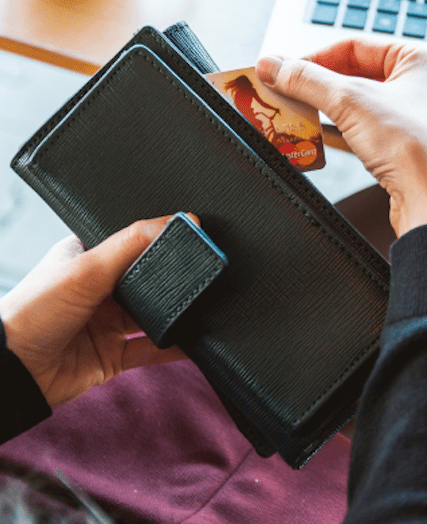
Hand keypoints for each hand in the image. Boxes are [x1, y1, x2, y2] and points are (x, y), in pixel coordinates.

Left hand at [0, 216, 195, 407]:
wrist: (12, 370)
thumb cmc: (33, 311)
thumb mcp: (86, 267)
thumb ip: (131, 244)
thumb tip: (175, 222)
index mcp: (88, 259)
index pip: (132, 244)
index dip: (160, 241)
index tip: (191, 237)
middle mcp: (100, 290)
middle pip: (147, 282)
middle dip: (171, 280)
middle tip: (203, 273)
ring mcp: (108, 323)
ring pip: (153, 317)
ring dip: (175, 315)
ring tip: (203, 306)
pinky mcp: (114, 354)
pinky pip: (151, 349)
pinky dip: (174, 348)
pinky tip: (195, 341)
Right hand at [256, 39, 426, 236]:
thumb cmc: (418, 150)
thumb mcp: (351, 103)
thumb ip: (308, 81)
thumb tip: (275, 67)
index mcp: (423, 60)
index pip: (355, 46)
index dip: (315, 58)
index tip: (286, 71)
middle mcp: (424, 86)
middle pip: (357, 75)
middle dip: (319, 86)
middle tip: (288, 93)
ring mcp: (418, 119)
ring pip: (363, 104)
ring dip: (329, 108)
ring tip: (300, 113)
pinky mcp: (408, 147)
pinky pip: (369, 128)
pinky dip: (345, 129)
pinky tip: (327, 135)